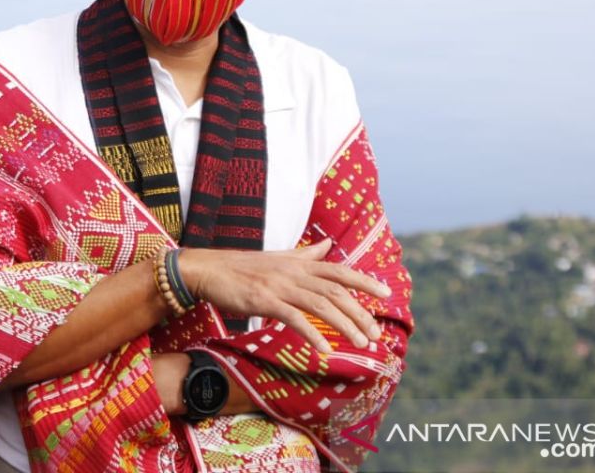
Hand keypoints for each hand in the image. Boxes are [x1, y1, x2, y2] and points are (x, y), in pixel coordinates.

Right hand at [177, 238, 391, 352]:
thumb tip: (328, 245)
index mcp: (299, 262)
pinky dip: (312, 333)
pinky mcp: (264, 301)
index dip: (364, 281)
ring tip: (360, 343)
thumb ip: (306, 254)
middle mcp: (294, 272)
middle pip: (335, 290)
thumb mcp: (278, 258)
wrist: (208, 270)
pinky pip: (294, 318)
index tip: (386, 295)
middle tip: (375, 334)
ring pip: (321, 304)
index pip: (339, 270)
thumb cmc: (243, 267)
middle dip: (359, 312)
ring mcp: (280, 286)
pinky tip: (325, 348)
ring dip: (344, 325)